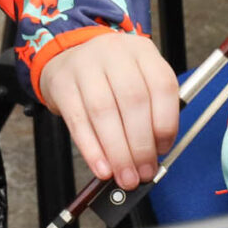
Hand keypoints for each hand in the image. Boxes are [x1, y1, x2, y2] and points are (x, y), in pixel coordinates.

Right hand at [37, 33, 180, 191]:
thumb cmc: (109, 78)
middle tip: (143, 172)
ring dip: (117, 152)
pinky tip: (102, 168)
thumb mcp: (137, 81)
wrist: (67, 61)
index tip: (163, 150)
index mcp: (142, 51)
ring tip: (125, 176)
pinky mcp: (61, 83)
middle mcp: (115, 53)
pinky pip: (78, 121)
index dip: (166, 122)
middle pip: (133, 100)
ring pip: (104, 112)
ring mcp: (85, 65)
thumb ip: (150, 113)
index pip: (162, 85)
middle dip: (140, 144)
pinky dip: (92, 150)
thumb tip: (155, 155)